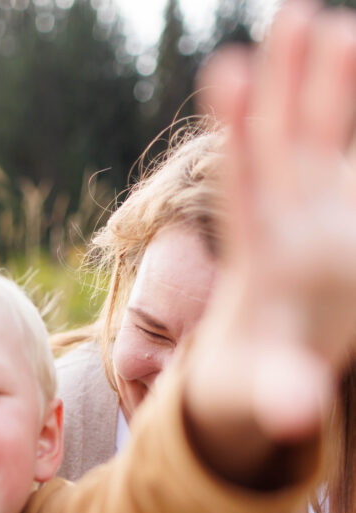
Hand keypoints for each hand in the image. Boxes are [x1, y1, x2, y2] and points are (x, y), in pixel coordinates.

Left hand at [186, 2, 355, 472]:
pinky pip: (345, 158)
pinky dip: (348, 118)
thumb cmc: (249, 380)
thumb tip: (293, 416)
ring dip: (319, 83)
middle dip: (282, 86)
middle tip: (290, 15)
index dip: (239, 134)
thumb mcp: (260, 392)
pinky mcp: (340, 215)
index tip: (226, 72)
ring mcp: (311, 212)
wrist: (256, 364)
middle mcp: (280, 224)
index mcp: (257, 261)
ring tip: (326, 19)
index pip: (245, 188)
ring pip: (314, 137)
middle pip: (278, 145)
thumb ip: (277, 395)